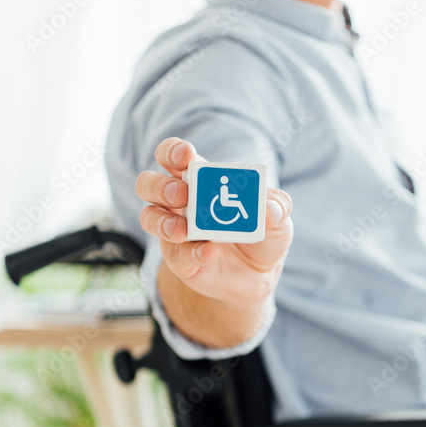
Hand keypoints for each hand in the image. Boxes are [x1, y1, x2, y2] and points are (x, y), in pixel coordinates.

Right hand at [136, 137, 292, 307]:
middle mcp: (180, 202)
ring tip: (183, 230)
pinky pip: (175, 254)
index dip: (172, 151)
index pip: (173, 156)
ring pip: (149, 218)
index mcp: (199, 180)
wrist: (260, 275)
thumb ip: (277, 207)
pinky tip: (209, 253)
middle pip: (148, 183)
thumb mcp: (277, 217)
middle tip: (182, 194)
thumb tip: (269, 209)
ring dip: (162, 221)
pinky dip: (191, 252)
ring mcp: (175, 231)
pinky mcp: (180, 260)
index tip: (185, 154)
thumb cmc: (262, 234)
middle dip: (159, 185)